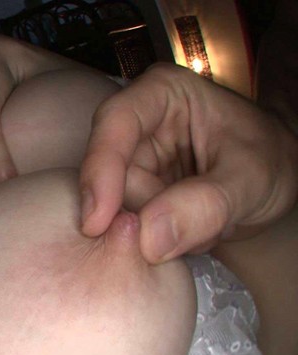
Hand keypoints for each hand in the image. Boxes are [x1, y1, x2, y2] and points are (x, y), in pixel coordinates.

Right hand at [80, 64, 297, 263]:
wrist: (278, 177)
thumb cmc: (271, 159)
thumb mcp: (252, 179)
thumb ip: (206, 205)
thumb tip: (148, 240)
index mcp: (162, 93)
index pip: (115, 124)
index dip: (100, 171)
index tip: (97, 223)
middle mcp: (137, 122)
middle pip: (110, 175)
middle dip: (145, 213)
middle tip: (198, 227)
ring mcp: (131, 158)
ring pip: (117, 206)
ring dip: (156, 231)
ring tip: (204, 225)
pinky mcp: (132, 189)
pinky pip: (126, 224)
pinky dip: (156, 239)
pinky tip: (188, 231)